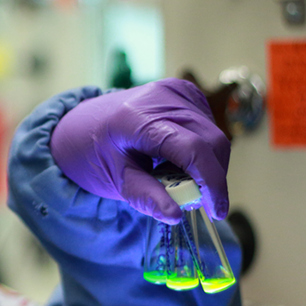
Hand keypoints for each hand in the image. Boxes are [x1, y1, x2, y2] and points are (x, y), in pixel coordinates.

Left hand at [50, 78, 229, 222]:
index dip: (211, 182)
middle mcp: (161, 96)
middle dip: (211, 177)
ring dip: (206, 164)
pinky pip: (208, 126)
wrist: (88, 124)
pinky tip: (177, 155)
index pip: (192, 148)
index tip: (217, 210)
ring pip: (215, 135)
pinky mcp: (185, 91)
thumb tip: (175, 216)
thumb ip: (145, 197)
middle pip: (211, 141)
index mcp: (137, 117)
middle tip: (194, 198)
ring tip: (174, 173)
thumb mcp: (116, 179)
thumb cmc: (100, 152)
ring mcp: (175, 89)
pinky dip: (202, 149)